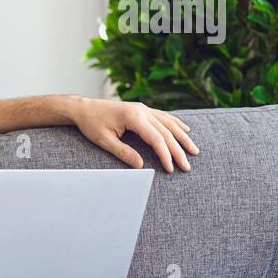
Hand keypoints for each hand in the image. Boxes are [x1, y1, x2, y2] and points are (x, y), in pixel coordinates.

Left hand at [68, 97, 199, 172]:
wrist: (83, 108)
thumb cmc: (91, 124)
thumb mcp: (104, 141)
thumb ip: (123, 152)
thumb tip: (141, 166)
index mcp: (133, 117)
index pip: (156, 139)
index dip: (165, 155)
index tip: (171, 169)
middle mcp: (142, 110)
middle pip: (166, 132)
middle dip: (178, 151)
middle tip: (187, 167)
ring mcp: (143, 108)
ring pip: (169, 124)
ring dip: (183, 137)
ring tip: (194, 151)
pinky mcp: (142, 109)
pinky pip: (164, 117)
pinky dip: (176, 124)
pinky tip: (186, 130)